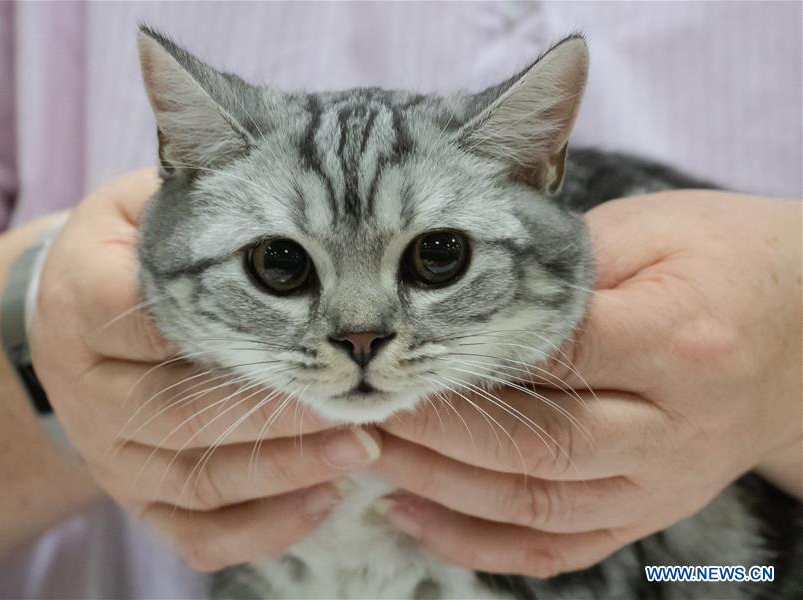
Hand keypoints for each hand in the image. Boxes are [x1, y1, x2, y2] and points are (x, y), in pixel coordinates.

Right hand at [30, 169, 381, 570]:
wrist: (76, 329)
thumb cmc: (133, 252)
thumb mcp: (147, 201)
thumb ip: (194, 176)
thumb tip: (221, 111)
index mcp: (82, 299)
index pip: (145, 315)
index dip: (229, 316)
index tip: (313, 310)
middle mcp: (89, 387)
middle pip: (183, 410)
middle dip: (278, 406)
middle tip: (358, 389)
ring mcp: (113, 452)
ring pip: (201, 479)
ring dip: (288, 468)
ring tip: (362, 446)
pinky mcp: (139, 497)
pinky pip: (196, 533)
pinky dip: (264, 526)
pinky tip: (327, 497)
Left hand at [374, 191, 801, 577]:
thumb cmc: (724, 262)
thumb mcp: (651, 231)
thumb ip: (564, 266)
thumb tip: (465, 299)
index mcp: (678, 340)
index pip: (552, 355)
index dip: (464, 356)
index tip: (396, 347)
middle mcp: (673, 426)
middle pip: (537, 443)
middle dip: (437, 431)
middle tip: (366, 405)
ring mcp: (662, 482)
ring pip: (537, 503)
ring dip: (441, 488)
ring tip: (369, 454)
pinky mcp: (647, 511)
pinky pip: (559, 547)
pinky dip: (480, 545)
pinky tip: (413, 519)